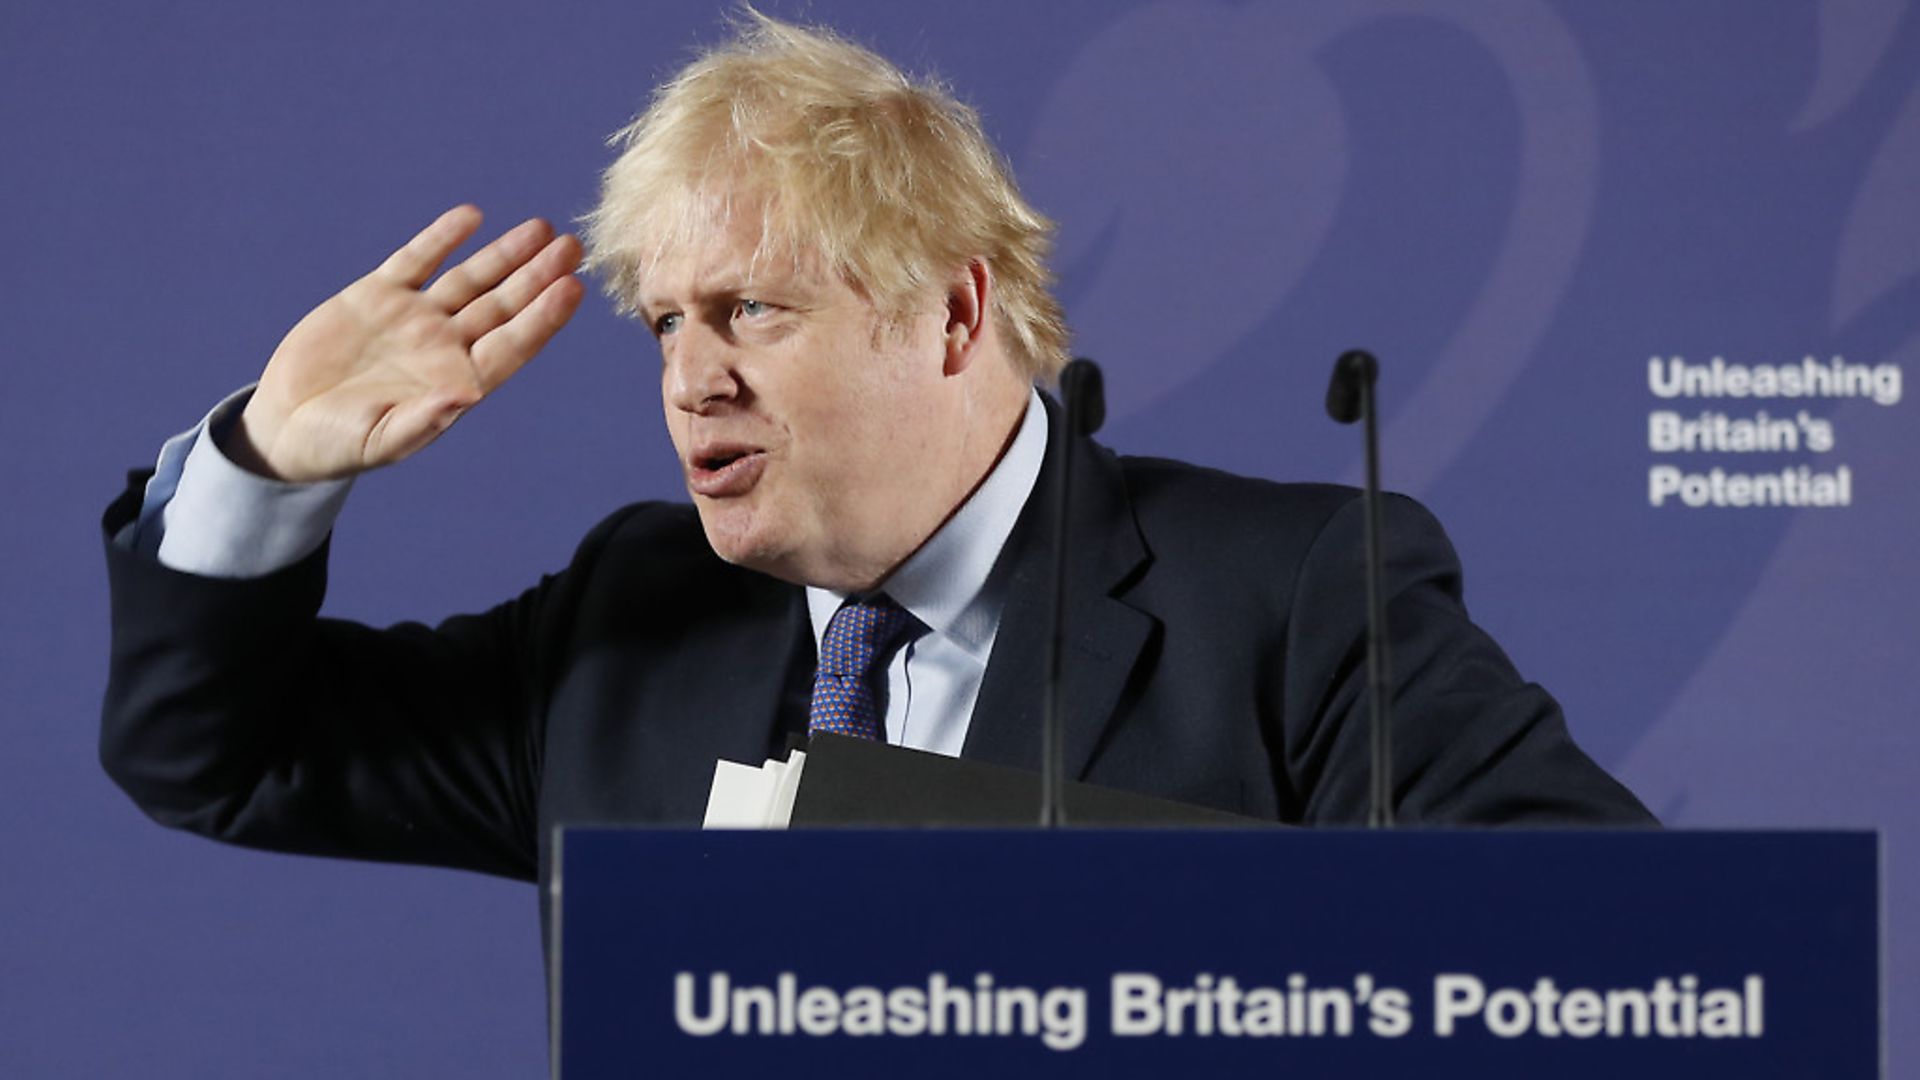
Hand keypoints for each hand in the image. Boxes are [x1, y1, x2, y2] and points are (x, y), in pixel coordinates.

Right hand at [229, 206, 584, 481]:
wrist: (287, 424)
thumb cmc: (339, 445)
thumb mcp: (381, 440)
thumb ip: (424, 420)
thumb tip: (467, 396)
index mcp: (458, 381)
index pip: (514, 344)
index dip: (544, 317)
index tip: (572, 288)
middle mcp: (445, 346)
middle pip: (504, 304)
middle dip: (539, 275)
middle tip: (573, 246)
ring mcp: (415, 317)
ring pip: (471, 278)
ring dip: (505, 253)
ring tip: (542, 227)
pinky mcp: (377, 296)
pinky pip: (417, 259)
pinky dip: (442, 238)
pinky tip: (471, 216)